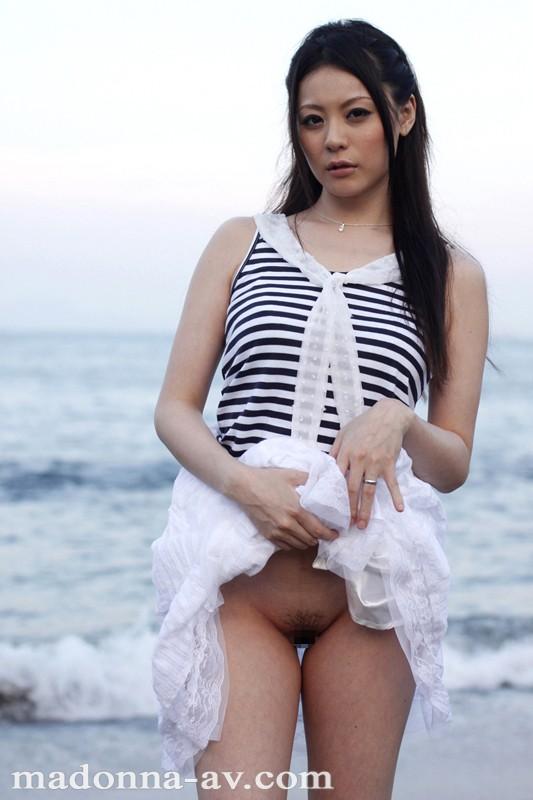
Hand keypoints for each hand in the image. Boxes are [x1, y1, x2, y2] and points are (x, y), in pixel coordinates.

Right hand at [233, 466, 339, 550]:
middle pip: (310, 540)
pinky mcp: (268, 535)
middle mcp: (288, 524)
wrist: (244, 486)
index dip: (330, 535)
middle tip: (324, 533)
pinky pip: (285, 546)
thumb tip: (324, 480)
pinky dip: (293, 544)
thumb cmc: (268, 479)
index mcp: (296, 510)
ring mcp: (277, 531)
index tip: (335, 534)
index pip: (318, 530)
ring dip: (307, 542)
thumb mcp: (291, 475)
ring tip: (310, 535)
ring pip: (299, 545)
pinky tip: (295, 536)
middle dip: (320, 538)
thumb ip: (309, 479)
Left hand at [329, 398, 413, 528]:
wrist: (388, 416)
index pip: (337, 479)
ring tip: (363, 524)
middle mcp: (359, 460)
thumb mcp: (344, 434)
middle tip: (347, 525)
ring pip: (368, 491)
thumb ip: (335, 450)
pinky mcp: (389, 463)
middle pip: (351, 489)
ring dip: (365, 509)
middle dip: (349, 509)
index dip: (334, 495)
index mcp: (345, 453)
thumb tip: (327, 466)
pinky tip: (399, 509)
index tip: (331, 509)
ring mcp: (375, 463)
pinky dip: (396, 496)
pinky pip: (392, 483)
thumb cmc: (363, 424)